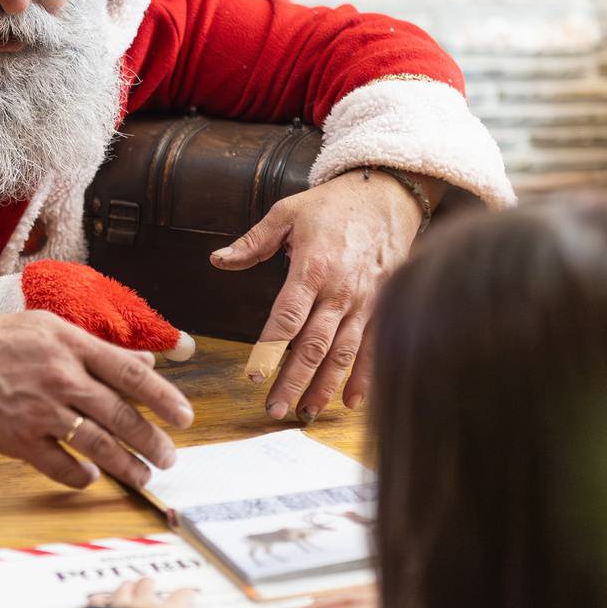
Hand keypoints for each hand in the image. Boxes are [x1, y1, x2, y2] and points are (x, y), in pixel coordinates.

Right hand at [0, 311, 193, 489]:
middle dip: (151, 441)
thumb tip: (147, 360)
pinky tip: (92, 477)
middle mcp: (60, 377)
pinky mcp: (17, 439)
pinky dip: (80, 475)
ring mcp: (39, 411)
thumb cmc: (2, 341)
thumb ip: (101, 348)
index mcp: (72, 346)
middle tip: (169, 458)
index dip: (164, 398)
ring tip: (143, 476)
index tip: (185, 418)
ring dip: (126, 465)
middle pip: (119, 415)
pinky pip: (59, 465)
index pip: (131, 374)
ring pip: (96, 444)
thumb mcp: (53, 329)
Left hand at [90, 578, 235, 607]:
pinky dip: (96, 602)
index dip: (186, 595)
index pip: (182, 597)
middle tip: (150, 583)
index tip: (189, 594)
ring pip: (122, 590)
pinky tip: (95, 600)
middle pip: (147, 587)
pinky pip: (97, 605)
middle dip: (149, 584)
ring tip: (127, 585)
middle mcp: (145, 604)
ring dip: (125, 588)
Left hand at [211, 170, 434, 421]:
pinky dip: (363, 377)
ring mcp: (366, 302)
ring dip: (324, 386)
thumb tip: (218, 260)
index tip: (253, 375)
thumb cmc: (334, 205)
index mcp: (312, 268)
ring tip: (304, 412)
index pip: (287, 317)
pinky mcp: (384, 307)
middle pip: (313, 345)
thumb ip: (253, 242)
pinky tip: (350, 402)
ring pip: (343, 353)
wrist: (388, 195)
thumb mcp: (288, 213)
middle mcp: (340, 291)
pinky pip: (373, 347)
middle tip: (274, 409)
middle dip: (293, 380)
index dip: (270, 349)